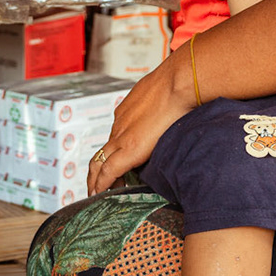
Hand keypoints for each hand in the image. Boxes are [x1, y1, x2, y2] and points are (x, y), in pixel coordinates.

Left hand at [88, 58, 190, 194]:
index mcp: (128, 111)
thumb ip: (164, 105)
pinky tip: (99, 193)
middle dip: (98, 169)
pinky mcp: (129, 149)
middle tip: (97, 183)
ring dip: (96, 178)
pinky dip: (101, 183)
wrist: (179, 82)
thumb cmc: (179, 84)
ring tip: (96, 192)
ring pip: (100, 162)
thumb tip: (176, 110)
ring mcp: (122, 137)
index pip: (117, 135)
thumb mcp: (165, 94)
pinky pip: (108, 171)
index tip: (117, 161)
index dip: (115, 151)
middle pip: (103, 150)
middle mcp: (120, 125)